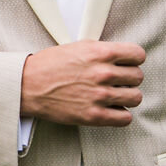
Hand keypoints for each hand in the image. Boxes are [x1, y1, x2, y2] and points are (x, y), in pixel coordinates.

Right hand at [19, 41, 144, 125]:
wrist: (28, 85)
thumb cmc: (50, 65)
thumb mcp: (77, 46)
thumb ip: (101, 50)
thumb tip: (122, 56)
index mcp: (100, 52)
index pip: (138, 54)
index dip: (133, 59)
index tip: (128, 63)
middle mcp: (103, 73)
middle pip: (138, 76)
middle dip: (129, 78)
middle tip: (118, 80)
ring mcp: (100, 96)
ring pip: (136, 97)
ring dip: (127, 96)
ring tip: (115, 95)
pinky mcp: (94, 116)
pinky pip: (125, 118)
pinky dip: (120, 114)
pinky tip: (110, 109)